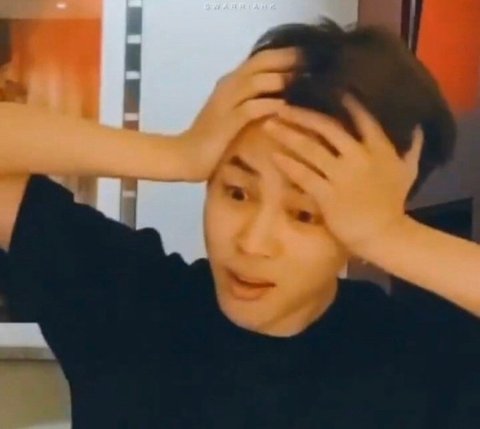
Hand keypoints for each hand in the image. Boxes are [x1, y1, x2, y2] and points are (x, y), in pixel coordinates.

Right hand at [179, 47, 301, 181]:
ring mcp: (225, 102)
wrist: (186, 157)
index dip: (286, 55)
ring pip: (255, 80)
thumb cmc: (214, 140)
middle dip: (288, 60)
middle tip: (313, 63)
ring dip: (280, 79)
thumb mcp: (236, 116)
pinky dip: (269, 105)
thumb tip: (284, 98)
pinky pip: (251, 108)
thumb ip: (254, 103)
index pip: (261, 59)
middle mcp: (228, 86)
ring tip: (304, 80)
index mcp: (231, 83)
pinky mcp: (225, 121)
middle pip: (261, 62)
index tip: (310, 58)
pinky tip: (286, 106)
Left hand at [264, 94, 422, 255]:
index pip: (360, 116)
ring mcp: (342, 176)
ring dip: (288, 135)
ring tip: (270, 125)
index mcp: (379, 148)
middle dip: (302, 115)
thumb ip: (412, 147)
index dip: (341, 100)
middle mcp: (359, 157)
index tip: (321, 87)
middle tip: (282, 106)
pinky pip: (303, 175)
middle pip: (327, 127)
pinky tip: (274, 156)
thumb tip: (417, 127)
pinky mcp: (328, 195)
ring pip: (310, 149)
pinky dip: (288, 164)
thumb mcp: (408, 172)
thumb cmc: (393, 203)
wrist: (384, 235)